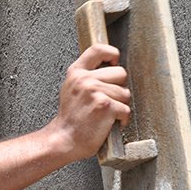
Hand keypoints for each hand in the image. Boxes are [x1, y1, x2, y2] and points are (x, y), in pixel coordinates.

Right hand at [48, 43, 130, 161]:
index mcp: (76, 72)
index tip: (114, 62)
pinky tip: (109, 123)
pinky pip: (126, 109)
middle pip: (120, 72)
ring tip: (105, 113)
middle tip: (108, 100)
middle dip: (119, 87)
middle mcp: (85, 79)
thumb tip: (109, 66)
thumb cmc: (70, 118)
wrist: (64, 139)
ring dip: (120, 105)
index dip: (111, 53)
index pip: (98, 49)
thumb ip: (86, 75)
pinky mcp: (105, 106)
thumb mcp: (71, 88)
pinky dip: (121, 119)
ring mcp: (95, 92)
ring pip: (125, 93)